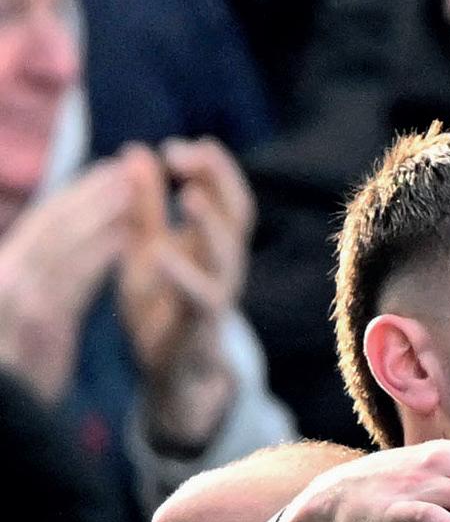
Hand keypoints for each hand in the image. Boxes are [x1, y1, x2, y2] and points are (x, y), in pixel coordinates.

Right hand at [0, 157, 138, 403]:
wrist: (4, 423)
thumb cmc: (18, 385)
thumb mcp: (31, 333)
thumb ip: (46, 298)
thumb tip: (62, 277)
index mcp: (7, 274)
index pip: (42, 229)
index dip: (73, 200)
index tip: (104, 180)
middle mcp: (7, 277)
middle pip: (51, 224)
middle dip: (89, 192)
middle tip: (126, 168)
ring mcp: (18, 296)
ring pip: (61, 239)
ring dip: (98, 208)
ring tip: (132, 186)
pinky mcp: (35, 320)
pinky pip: (72, 276)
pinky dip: (97, 249)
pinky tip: (125, 233)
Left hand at [116, 138, 258, 450]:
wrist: (171, 372)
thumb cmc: (161, 307)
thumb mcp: (147, 247)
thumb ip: (146, 205)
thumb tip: (138, 151)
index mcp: (212, 241)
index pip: (226, 192)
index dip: (210, 164)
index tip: (174, 149)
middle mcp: (224, 264)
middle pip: (239, 213)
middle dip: (218, 178)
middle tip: (182, 155)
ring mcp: (218, 295)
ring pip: (229, 255)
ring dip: (213, 225)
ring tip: (192, 196)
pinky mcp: (201, 325)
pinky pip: (201, 298)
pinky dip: (183, 276)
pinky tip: (162, 255)